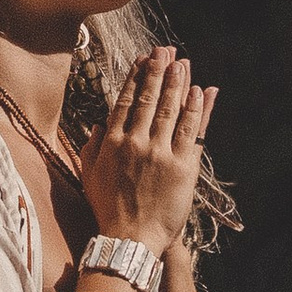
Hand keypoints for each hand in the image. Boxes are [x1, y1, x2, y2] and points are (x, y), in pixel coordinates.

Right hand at [80, 47, 216, 258]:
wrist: (130, 240)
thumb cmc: (108, 211)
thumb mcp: (90, 177)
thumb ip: (91, 148)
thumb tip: (97, 126)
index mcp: (112, 142)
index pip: (124, 100)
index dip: (136, 77)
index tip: (144, 59)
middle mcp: (135, 142)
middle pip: (149, 98)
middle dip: (159, 71)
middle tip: (167, 50)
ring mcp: (160, 153)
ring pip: (171, 109)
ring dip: (179, 83)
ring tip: (184, 63)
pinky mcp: (182, 167)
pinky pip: (192, 132)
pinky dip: (198, 110)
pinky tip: (202, 92)